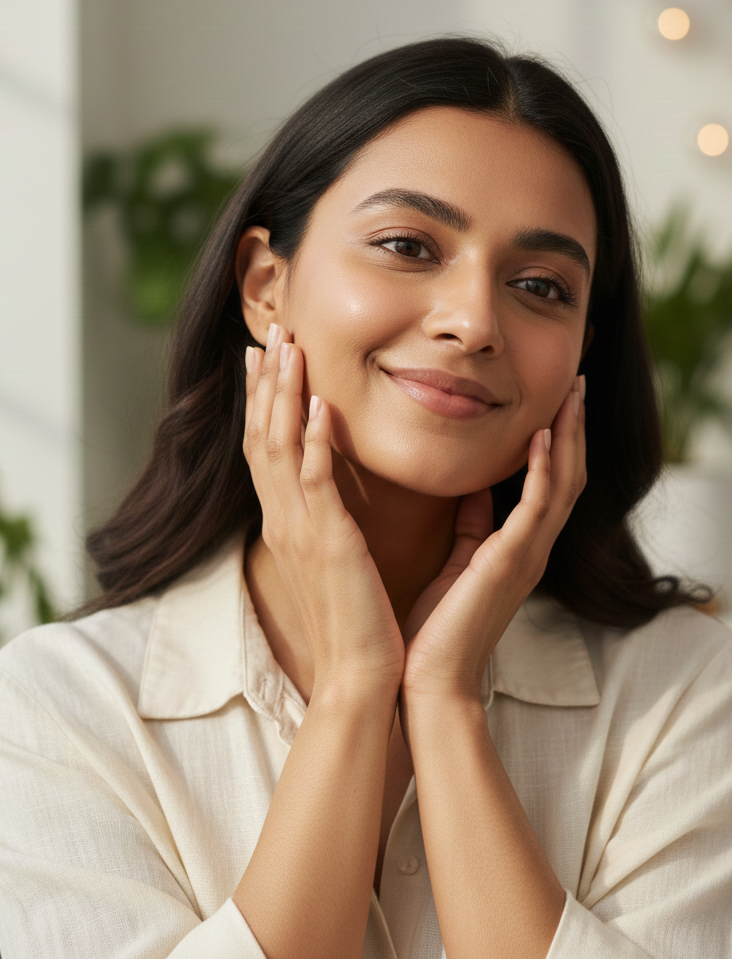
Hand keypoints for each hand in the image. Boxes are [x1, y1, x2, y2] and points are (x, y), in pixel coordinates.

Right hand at [243, 324, 404, 694]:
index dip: (264, 401)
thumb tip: (349, 490)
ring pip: (280, 449)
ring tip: (288, 347)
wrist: (358, 677)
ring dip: (283, 395)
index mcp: (289, 524)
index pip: (267, 450)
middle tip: (269, 331)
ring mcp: (300, 531)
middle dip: (265, 381)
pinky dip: (315, 442)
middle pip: (262, 437)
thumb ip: (337, 520)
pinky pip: (315, 484)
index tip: (266, 358)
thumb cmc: (356, 621)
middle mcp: (283, 521)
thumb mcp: (340, 560)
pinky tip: (322, 405)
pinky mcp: (326, 545)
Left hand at [400, 376, 586, 704]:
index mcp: (519, 549)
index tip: (554, 403)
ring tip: (569, 396)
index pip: (550, 485)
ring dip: (567, 438)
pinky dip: (543, 469)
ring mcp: (527, 558)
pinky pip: (535, 508)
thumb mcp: (456, 562)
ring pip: (562, 486)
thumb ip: (472, 526)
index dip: (558, 443)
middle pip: (568, 478)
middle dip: (573, 430)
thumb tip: (475, 490)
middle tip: (574, 385)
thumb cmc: (436, 626)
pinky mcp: (510, 564)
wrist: (428, 680)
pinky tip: (540, 437)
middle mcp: (532, 550)